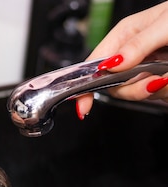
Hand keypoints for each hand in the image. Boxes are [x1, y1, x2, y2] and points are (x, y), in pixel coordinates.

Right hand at [76, 1, 167, 117]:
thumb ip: (138, 44)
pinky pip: (159, 95)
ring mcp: (149, 69)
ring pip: (138, 93)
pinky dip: (167, 90)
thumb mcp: (165, 24)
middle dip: (133, 89)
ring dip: (156, 88)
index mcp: (126, 36)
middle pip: (115, 86)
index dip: (85, 86)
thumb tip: (112, 64)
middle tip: (154, 80)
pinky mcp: (162, 80)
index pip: (95, 64)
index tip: (83, 107)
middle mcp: (133, 55)